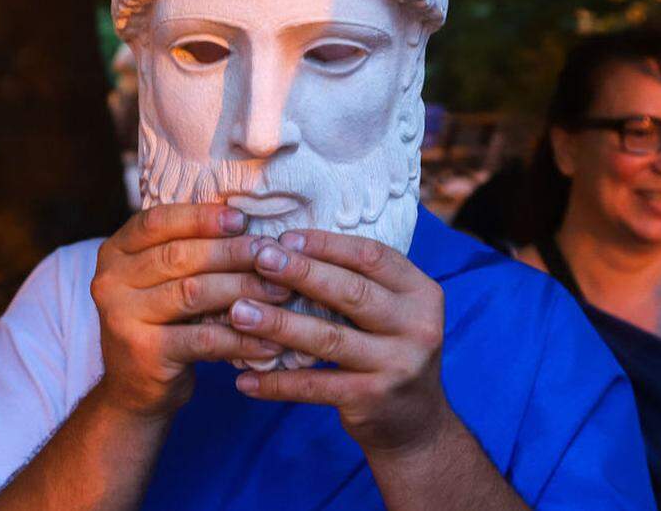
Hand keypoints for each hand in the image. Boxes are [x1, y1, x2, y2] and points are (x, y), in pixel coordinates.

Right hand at [90, 204, 293, 417]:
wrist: (134, 391)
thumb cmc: (161, 325)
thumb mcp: (161, 282)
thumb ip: (187, 252)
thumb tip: (249, 223)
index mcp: (114, 253)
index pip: (157, 222)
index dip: (201, 217)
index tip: (242, 219)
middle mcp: (110, 281)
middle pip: (180, 256)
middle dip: (233, 253)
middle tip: (274, 255)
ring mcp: (123, 318)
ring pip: (194, 293)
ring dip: (244, 290)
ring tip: (281, 292)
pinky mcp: (146, 353)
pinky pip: (204, 339)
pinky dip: (242, 339)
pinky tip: (270, 341)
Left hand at [225, 231, 452, 455]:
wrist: (415, 422)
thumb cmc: (389, 351)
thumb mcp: (392, 313)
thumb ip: (358, 283)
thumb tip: (289, 247)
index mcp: (422, 294)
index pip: (372, 256)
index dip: (327, 244)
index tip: (285, 238)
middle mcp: (418, 327)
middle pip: (351, 292)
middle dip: (300, 273)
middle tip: (259, 259)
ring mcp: (398, 365)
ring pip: (328, 337)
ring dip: (278, 324)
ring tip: (239, 313)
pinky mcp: (373, 399)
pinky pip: (315, 386)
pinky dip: (277, 383)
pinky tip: (244, 380)